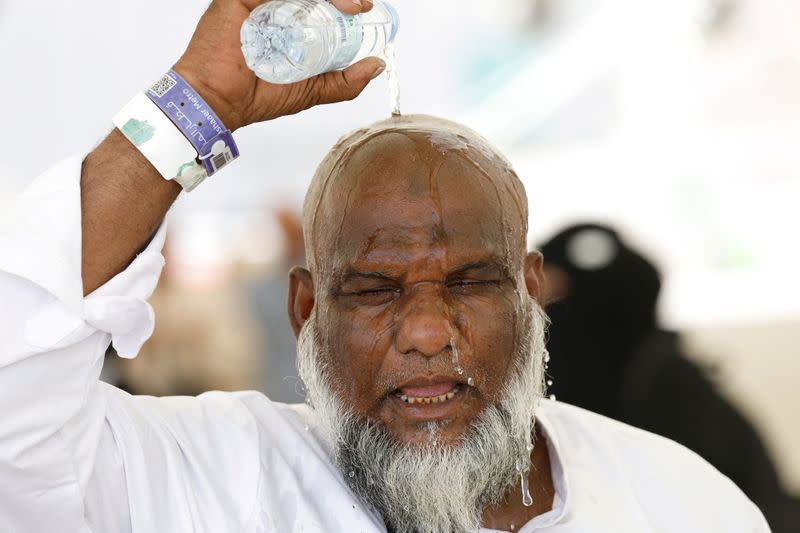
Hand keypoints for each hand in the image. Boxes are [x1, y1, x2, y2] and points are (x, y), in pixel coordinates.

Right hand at [173, 0, 384, 130]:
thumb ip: (344, 81)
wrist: (222, 103)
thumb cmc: (256, 96)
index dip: (341, 2)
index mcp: (285, 21)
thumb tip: (376, 66)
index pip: (318, 2)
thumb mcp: (313, 89)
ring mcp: (256, 1)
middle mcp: (270, 7)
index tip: (363, 9)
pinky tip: (322, 3)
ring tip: (351, 5)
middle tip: (361, 6)